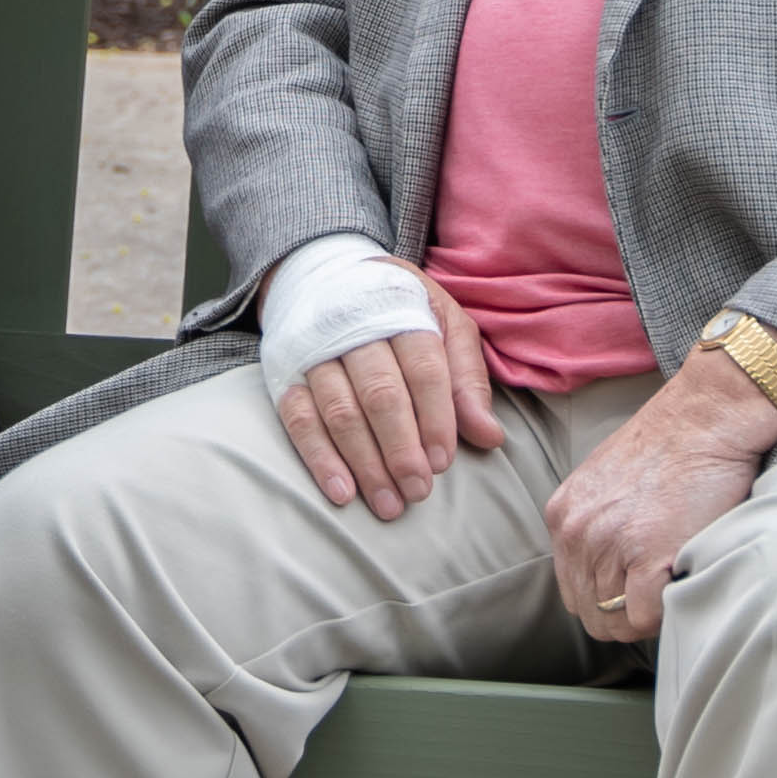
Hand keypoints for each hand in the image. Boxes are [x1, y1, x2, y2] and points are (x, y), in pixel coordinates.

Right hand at [272, 265, 505, 520]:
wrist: (324, 272)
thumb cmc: (400, 309)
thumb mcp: (445, 323)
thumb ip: (467, 379)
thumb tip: (489, 437)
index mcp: (401, 309)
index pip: (423, 368)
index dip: (435, 418)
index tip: (443, 462)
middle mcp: (354, 327)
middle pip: (380, 393)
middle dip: (401, 449)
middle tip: (418, 491)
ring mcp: (316, 351)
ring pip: (340, 411)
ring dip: (365, 463)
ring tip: (388, 504)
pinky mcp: (287, 372)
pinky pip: (298, 419)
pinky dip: (319, 457)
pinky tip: (341, 491)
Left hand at [543, 350, 776, 643]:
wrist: (706, 418)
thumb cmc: (671, 448)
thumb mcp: (607, 484)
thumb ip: (596, 526)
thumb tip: (608, 577)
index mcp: (563, 515)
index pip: (573, 592)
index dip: (608, 599)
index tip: (638, 587)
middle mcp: (577, 532)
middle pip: (592, 614)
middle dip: (627, 614)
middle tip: (660, 592)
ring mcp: (610, 545)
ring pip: (618, 622)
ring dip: (649, 612)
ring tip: (673, 580)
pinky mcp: (647, 557)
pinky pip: (646, 619)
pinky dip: (667, 613)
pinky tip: (682, 581)